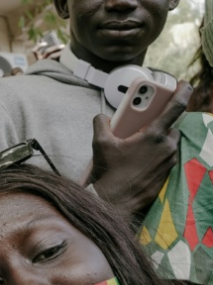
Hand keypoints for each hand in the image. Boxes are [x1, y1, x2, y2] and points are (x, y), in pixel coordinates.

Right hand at [90, 82, 191, 216]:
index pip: (176, 107)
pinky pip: (165, 156)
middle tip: (142, 122)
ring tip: (137, 143)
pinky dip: (155, 152)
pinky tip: (138, 158)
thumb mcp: (100, 144)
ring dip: (156, 138)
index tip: (185, 83)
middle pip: (170, 125)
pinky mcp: (167, 173)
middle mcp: (167, 147)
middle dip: (158, 122)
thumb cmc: (110, 173)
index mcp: (154, 135)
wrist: (116, 202)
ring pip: (168, 142)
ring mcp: (169, 161)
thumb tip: (103, 117)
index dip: (183, 91)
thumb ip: (101, 123)